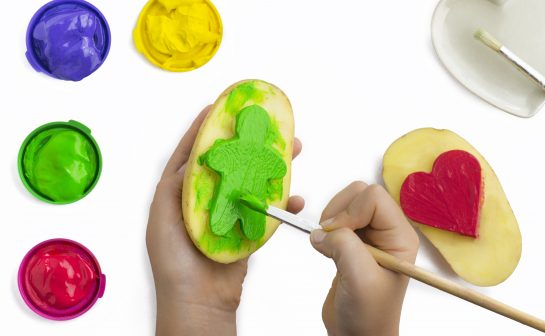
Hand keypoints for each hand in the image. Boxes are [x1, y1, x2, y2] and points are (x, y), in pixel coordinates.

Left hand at [146, 106, 304, 335]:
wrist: (197, 303)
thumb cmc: (173, 264)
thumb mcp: (163, 218)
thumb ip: (175, 187)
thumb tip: (192, 159)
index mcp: (180, 194)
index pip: (192, 153)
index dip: (204, 129)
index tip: (217, 107)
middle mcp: (204, 199)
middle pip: (229, 162)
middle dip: (247, 142)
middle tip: (266, 125)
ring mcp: (228, 213)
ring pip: (252, 181)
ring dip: (271, 166)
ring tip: (291, 150)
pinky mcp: (246, 230)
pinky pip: (266, 210)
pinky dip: (282, 203)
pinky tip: (294, 196)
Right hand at [310, 182, 418, 335]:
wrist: (358, 334)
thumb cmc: (369, 314)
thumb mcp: (359, 278)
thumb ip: (344, 246)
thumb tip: (321, 231)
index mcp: (400, 236)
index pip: (374, 197)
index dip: (350, 211)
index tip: (337, 234)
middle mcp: (387, 231)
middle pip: (359, 194)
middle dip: (338, 211)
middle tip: (329, 237)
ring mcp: (368, 236)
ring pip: (345, 204)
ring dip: (330, 220)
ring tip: (328, 246)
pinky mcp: (351, 242)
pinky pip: (335, 219)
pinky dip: (325, 230)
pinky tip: (327, 250)